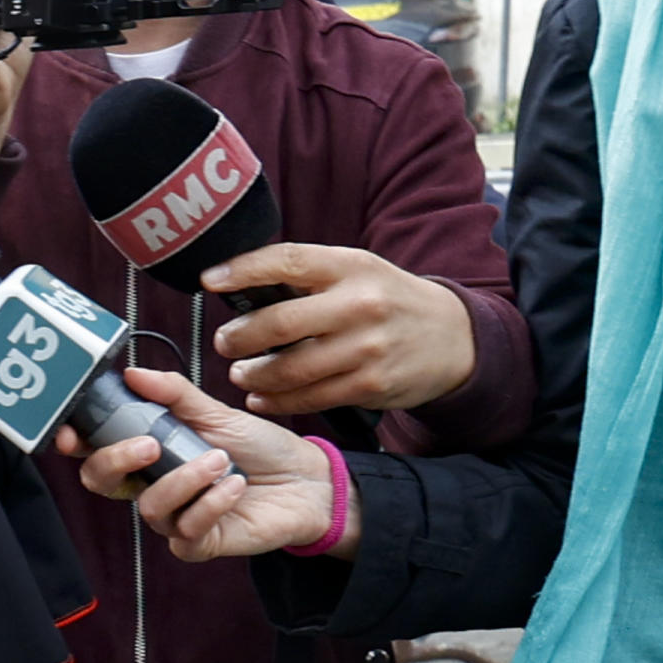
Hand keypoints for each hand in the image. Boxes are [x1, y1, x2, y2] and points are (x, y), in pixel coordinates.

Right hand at [56, 367, 356, 561]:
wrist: (306, 481)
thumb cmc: (260, 448)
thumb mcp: (216, 412)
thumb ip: (173, 394)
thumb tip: (132, 373)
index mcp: (148, 453)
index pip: (96, 450)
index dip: (74, 443)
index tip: (71, 431)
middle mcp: (153, 485)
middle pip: (102, 482)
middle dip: (116, 460)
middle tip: (151, 444)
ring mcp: (174, 517)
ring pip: (150, 507)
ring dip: (185, 480)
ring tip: (219, 460)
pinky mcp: (200, 543)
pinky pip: (186, 532)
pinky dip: (211, 504)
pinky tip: (234, 485)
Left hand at [207, 244, 476, 415]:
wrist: (452, 338)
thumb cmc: (388, 300)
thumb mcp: (358, 272)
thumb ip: (310, 276)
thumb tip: (240, 284)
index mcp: (351, 266)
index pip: (288, 260)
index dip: (242, 269)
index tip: (209, 280)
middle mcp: (360, 304)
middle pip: (281, 322)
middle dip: (241, 337)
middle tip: (225, 342)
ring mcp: (366, 347)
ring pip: (291, 368)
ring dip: (255, 375)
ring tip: (241, 374)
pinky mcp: (369, 384)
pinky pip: (310, 398)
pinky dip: (278, 401)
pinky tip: (262, 398)